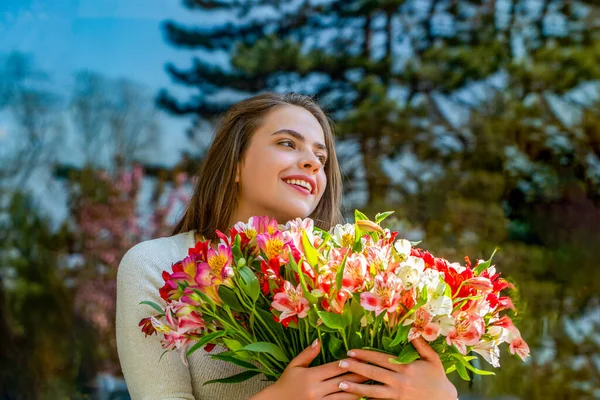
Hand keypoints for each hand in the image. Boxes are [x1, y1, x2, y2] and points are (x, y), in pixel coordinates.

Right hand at [250, 339, 368, 399]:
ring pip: (345, 397)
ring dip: (359, 391)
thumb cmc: (286, 383)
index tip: (362, 358)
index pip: (335, 367)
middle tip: (373, 370)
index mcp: (311, 376)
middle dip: (359, 376)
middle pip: (343, 382)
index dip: (349, 362)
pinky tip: (358, 396)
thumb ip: (307, 353)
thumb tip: (319, 340)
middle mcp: (317, 390)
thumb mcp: (294, 365)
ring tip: (371, 384)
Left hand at [336, 337, 457, 399]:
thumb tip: (412, 329)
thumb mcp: (432, 359)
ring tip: (340, 385)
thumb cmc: (438, 379)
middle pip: (373, 373)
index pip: (380, 359)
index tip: (351, 351)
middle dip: (355, 368)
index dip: (364, 355)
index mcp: (406, 367)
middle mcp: (400, 381)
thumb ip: (421, 345)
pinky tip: (354, 399)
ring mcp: (397, 395)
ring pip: (372, 391)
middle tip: (339, 364)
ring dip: (355, 388)